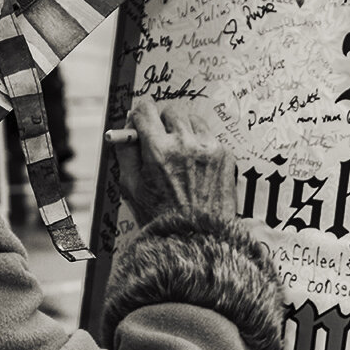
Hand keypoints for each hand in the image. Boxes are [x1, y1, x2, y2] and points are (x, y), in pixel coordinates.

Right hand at [112, 97, 236, 223]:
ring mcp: (208, 149)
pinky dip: (200, 145)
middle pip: (170, 112)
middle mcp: (184, 144)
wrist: (196, 238)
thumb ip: (126, 151)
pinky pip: (209, 137)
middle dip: (162, 123)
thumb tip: (127, 127)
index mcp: (158, 151)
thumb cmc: (160, 216)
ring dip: (183, 130)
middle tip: (159, 141)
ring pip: (192, 120)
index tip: (141, 121)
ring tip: (179, 154)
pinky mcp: (224, 155)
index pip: (146, 110)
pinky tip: (195, 166)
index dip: (140, 115)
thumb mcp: (130, 186)